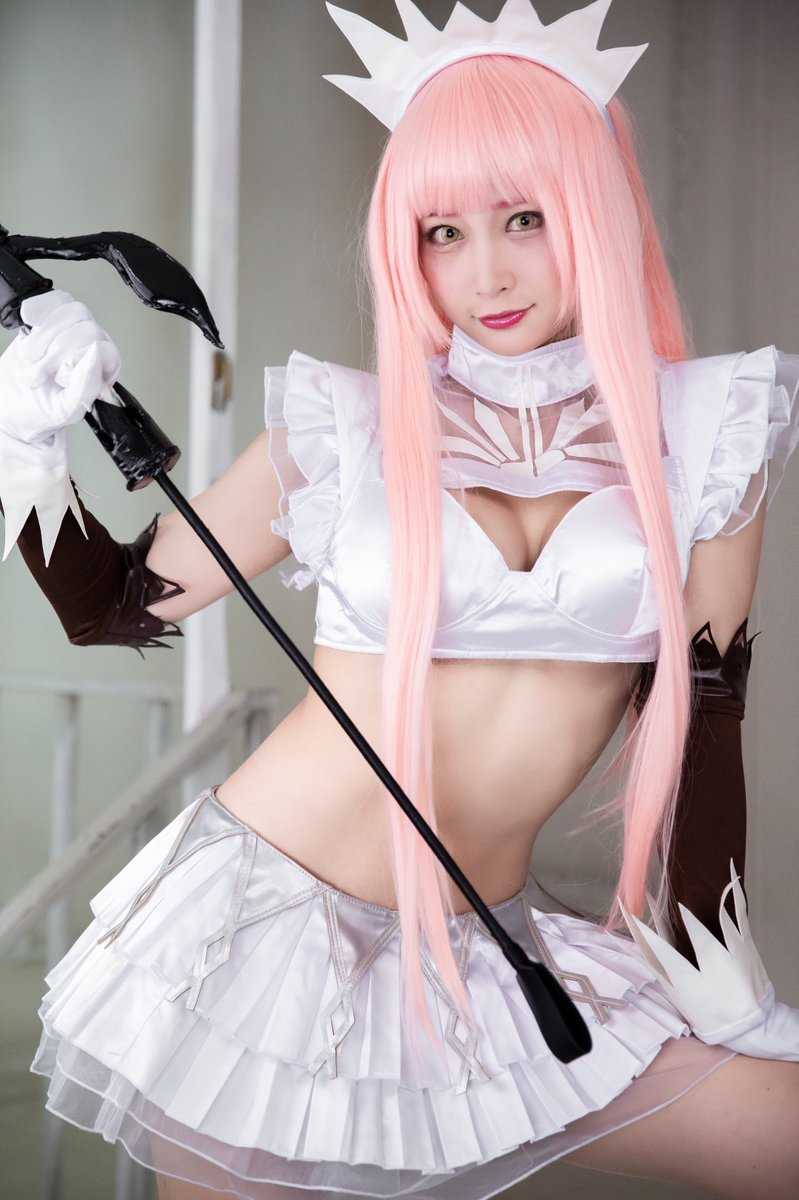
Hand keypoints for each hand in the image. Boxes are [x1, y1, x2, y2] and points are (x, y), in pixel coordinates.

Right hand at [0, 289, 120, 446]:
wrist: (12, 405)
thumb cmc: (43, 410)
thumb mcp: (66, 410)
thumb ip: (85, 387)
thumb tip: (95, 355)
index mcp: (103, 369)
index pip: (103, 348)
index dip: (77, 360)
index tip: (58, 377)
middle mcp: (92, 346)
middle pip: (86, 328)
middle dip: (54, 353)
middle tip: (39, 374)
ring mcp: (72, 329)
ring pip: (70, 310)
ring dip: (43, 335)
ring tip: (32, 357)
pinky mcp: (51, 317)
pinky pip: (54, 299)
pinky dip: (38, 309)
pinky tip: (28, 323)